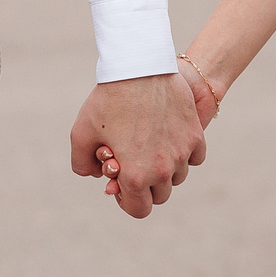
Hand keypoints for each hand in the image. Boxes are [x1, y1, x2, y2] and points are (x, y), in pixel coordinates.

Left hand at [93, 58, 220, 201]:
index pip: (139, 209)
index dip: (126, 200)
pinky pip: (193, 157)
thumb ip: (82, 164)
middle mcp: (162, 169)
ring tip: (149, 147)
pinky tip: (167, 138)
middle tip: (133, 162)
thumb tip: (97, 175)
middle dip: (145, 185)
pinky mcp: (195, 135)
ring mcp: (182, 152)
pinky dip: (183, 153)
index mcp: (135, 175)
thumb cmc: (107, 99)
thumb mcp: (80, 134)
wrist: (139, 66)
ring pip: (177, 176)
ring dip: (164, 170)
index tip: (120, 184)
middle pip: (159, 196)